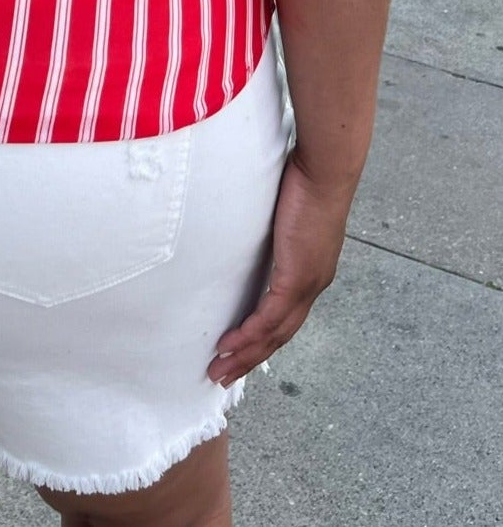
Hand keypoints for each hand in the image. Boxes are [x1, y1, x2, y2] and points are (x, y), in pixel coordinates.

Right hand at [206, 150, 352, 384]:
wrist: (324, 170)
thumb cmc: (304, 179)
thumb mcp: (285, 210)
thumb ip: (273, 224)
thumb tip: (251, 220)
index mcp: (313, 271)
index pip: (287, 315)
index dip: (263, 337)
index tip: (240, 351)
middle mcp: (313, 284)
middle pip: (281, 334)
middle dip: (250, 358)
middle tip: (223, 374)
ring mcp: (307, 283)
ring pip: (275, 334)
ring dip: (245, 355)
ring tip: (220, 369)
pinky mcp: (296, 276)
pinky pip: (269, 316)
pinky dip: (249, 335)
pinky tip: (231, 345)